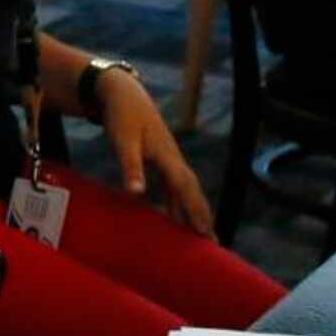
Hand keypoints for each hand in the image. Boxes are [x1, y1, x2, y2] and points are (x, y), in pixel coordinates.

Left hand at [95, 70, 212, 234]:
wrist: (122, 93)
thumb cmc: (122, 117)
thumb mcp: (123, 142)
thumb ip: (131, 167)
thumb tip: (136, 194)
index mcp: (168, 157)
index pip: (186, 189)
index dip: (196, 211)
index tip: (206, 233)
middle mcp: (173, 160)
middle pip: (192, 192)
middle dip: (203, 216)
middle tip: (213, 242)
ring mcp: (169, 159)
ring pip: (185, 191)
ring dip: (192, 212)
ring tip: (201, 235)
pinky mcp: (162, 159)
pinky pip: (175, 186)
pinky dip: (178, 202)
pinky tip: (174, 217)